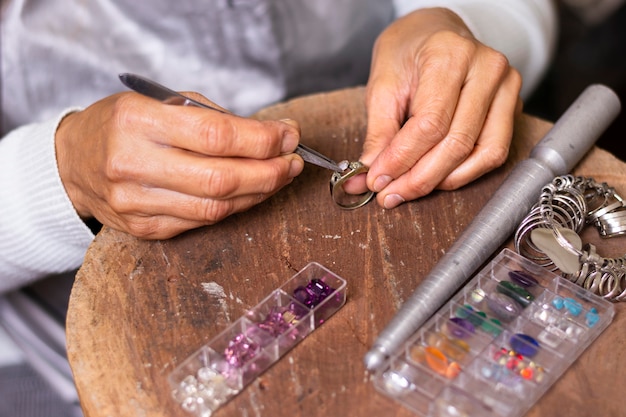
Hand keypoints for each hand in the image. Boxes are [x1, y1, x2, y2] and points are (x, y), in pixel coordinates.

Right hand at [55, 92, 302, 238]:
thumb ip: (212, 118)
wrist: (71, 163)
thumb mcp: (159, 102)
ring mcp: (137, 203)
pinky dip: (235, 207)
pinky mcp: (144, 229)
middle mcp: (134, 164)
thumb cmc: (121, 125)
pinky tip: (251, 193)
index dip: (262, 139)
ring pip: (216, 206)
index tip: (288, 135)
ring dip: (259, 192)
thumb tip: (270, 136)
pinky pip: (202, 221)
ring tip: (280, 176)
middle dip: (270, 171)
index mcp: (138, 121)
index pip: (216, 135)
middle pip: (222, 178)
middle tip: (293, 161)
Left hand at [358, 8, 522, 208]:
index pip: (430, 123)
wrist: (436, 32)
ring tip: (409, 189)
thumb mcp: (382, 86)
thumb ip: (378, 133)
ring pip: (482, 153)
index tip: (377, 181)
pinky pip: (494, 152)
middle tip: (390, 194)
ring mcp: (506, 87)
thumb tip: (367, 177)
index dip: (402, 159)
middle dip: (419, 178)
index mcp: (450, 55)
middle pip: (457, 142)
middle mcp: (487, 69)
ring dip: (442, 181)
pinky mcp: (513, 105)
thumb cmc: (408, 53)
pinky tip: (437, 179)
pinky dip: (464, 173)